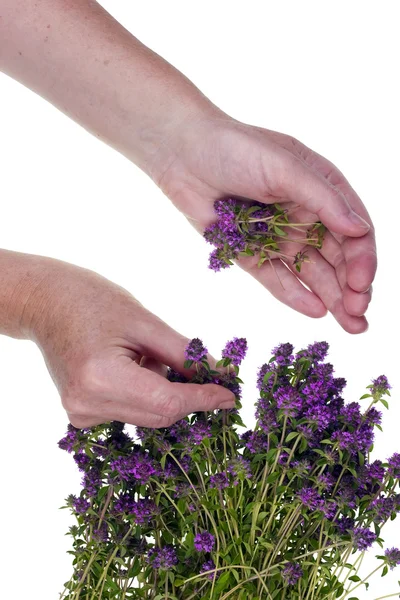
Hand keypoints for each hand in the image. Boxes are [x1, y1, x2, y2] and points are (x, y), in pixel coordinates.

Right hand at [22, 259, 234, 427]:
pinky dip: (147, 394)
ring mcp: (82, 414)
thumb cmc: (94, 301)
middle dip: (190, 396)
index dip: (204, 399)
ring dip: (165, 391)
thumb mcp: (145, 322)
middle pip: (160, 415)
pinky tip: (134, 366)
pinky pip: (132, 412)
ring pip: (149, 416)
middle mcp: (87, 405)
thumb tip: (222, 376)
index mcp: (101, 378)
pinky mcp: (83, 415)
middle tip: (208, 372)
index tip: (232, 394)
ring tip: (148, 355)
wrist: (47, 304)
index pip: (168, 403)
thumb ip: (184, 354)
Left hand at [152, 114, 375, 333]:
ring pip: (311, 273)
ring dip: (332, 298)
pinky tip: (315, 311)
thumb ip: (323, 199)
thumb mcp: (285, 167)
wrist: (183, 154)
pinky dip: (295, 294)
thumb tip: (360, 230)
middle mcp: (305, 215)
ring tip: (351, 327)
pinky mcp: (251, 252)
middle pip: (337, 258)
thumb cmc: (236, 148)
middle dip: (351, 288)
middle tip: (359, 317)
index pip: (353, 230)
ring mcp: (279, 236)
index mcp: (322, 189)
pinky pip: (277, 278)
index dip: (362, 259)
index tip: (361, 284)